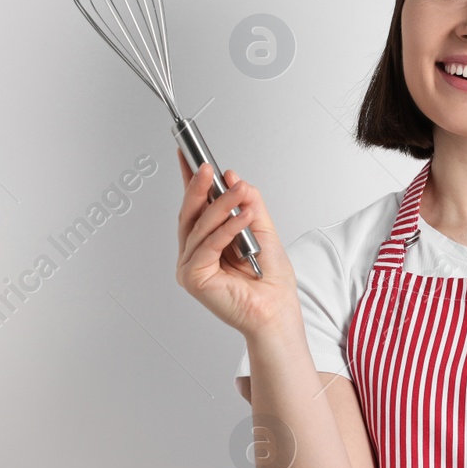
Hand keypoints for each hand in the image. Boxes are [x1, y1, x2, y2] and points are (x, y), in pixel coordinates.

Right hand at [175, 154, 296, 336]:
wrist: (276, 312)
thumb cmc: (270, 282)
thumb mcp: (262, 231)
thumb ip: (249, 204)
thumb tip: (234, 178)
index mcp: (206, 243)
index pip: (195, 206)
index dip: (190, 180)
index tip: (189, 155)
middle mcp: (193, 254)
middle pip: (190, 214)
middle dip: (200, 188)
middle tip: (209, 167)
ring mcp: (190, 266)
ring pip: (200, 226)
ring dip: (221, 205)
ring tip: (239, 191)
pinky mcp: (193, 278)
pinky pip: (209, 244)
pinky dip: (227, 228)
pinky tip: (243, 217)